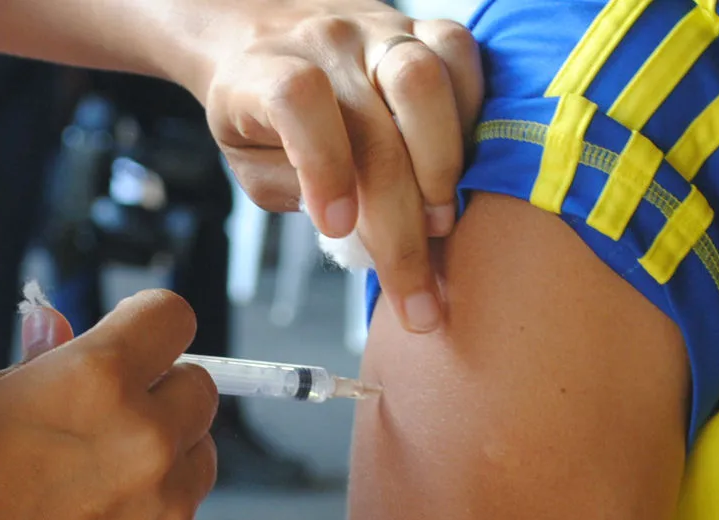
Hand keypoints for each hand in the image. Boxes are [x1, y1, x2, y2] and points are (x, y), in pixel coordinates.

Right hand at [0, 291, 217, 519]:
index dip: (146, 324)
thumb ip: (28, 360)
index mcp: (95, 379)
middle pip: (200, 388)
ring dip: (162, 455)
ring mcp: (163, 512)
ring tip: (88, 481)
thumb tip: (60, 328)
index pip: (172, 316)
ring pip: (197, 458)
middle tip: (100, 416)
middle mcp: (146, 440)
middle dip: (158, 391)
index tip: (129, 338)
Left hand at [197, 1, 482, 333]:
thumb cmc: (254, 112)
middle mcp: (325, 44)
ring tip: (441, 226)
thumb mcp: (249, 161)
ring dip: (442, 167)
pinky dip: (469, 119)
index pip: (300, 104)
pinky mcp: (420, 25)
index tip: (337, 227)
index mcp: (264, 73)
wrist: (258, 29)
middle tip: (417, 294)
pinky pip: (461, 55)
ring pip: (425, 82)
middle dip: (401, 225)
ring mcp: (377, 29)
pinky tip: (460, 169)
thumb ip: (295, 190)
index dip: (323, 167)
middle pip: (376, 126)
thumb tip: (360, 229)